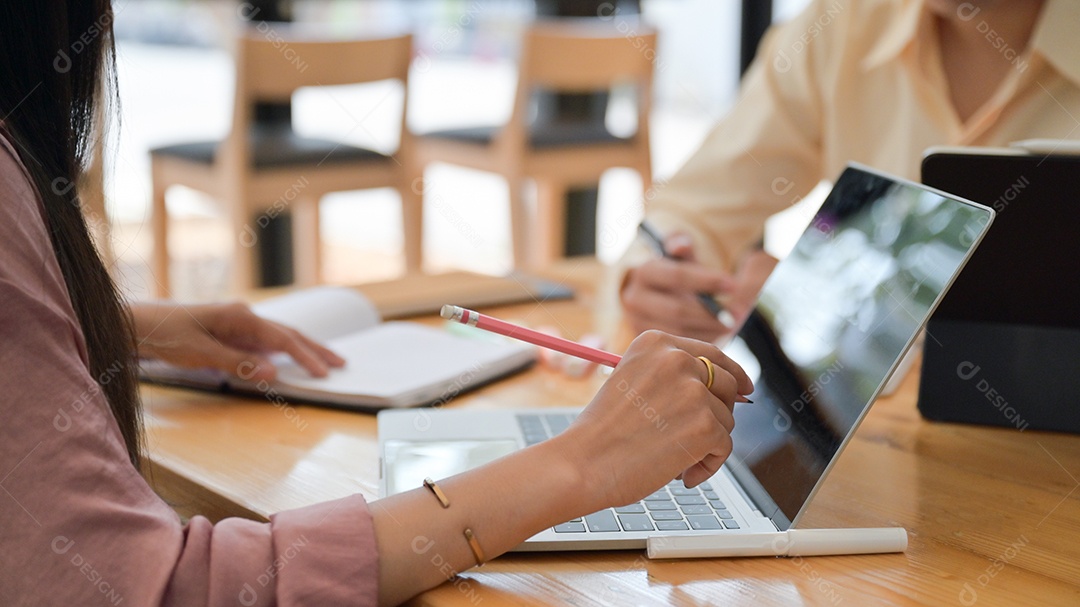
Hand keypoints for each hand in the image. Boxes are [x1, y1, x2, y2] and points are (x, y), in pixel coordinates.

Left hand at [131, 302, 344, 381]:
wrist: (135, 324)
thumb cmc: (163, 336)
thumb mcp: (200, 354)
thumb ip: (238, 363)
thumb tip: (274, 372)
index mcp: (240, 316)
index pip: (283, 338)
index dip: (306, 356)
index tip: (325, 372)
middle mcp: (243, 315)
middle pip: (288, 333)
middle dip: (315, 349)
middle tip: (340, 363)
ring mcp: (236, 322)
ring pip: (278, 336)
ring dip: (301, 348)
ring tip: (323, 360)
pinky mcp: (228, 331)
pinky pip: (262, 341)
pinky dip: (281, 350)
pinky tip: (287, 358)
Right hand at [556, 330, 752, 509]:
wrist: (582, 463)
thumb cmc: (602, 433)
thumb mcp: (633, 382)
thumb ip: (671, 378)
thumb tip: (729, 389)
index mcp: (656, 343)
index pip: (712, 353)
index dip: (733, 373)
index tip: (744, 387)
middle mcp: (677, 359)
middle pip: (727, 384)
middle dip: (718, 413)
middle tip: (698, 437)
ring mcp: (694, 391)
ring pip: (726, 419)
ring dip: (706, 443)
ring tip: (673, 458)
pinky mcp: (705, 425)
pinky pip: (724, 447)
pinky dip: (707, 465)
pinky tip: (681, 473)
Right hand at [620, 233, 775, 341]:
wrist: (655, 295)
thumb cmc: (675, 272)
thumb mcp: (680, 256)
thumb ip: (684, 246)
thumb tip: (680, 246)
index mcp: (644, 272)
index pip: (677, 276)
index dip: (707, 280)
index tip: (732, 284)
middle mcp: (634, 299)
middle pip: (677, 310)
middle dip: (711, 312)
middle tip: (739, 313)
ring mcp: (637, 323)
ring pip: (679, 331)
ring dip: (710, 328)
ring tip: (732, 323)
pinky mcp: (647, 342)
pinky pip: (677, 346)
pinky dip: (701, 340)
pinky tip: (717, 333)